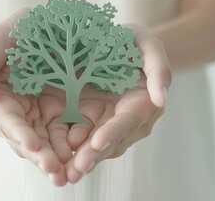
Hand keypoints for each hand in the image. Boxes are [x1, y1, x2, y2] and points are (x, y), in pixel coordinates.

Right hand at [0, 9, 71, 185]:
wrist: (38, 30)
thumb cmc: (14, 33)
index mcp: (3, 98)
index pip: (8, 119)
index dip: (19, 133)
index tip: (32, 145)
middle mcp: (22, 112)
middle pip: (28, 139)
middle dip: (40, 156)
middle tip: (54, 171)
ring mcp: (42, 115)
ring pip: (47, 143)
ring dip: (57, 160)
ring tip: (68, 175)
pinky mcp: (62, 113)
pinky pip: (67, 133)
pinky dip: (73, 147)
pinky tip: (84, 158)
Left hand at [65, 24, 171, 182]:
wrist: (113, 44)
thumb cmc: (133, 42)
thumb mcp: (148, 46)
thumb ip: (159, 70)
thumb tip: (162, 100)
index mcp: (140, 104)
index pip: (128, 121)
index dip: (113, 132)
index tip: (98, 142)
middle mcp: (123, 119)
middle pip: (109, 141)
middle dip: (92, 156)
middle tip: (76, 169)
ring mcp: (103, 121)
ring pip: (92, 145)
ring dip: (78, 160)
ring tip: (64, 172)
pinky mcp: (85, 119)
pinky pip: (76, 136)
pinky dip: (66, 148)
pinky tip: (53, 158)